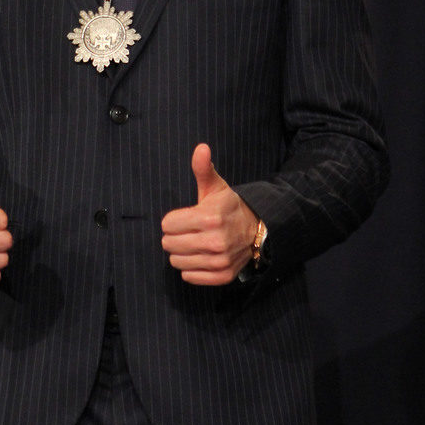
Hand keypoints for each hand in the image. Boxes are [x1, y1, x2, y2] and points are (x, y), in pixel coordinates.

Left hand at [160, 143, 257, 285]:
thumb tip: (201, 147)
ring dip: (181, 253)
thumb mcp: (215, 187)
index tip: (184, 217)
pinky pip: (189, 276)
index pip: (167, 224)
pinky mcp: (222, 276)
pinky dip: (191, 268)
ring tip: (194, 243)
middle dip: (174, 236)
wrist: (257, 229)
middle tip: (187, 231)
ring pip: (176, 262)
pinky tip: (201, 256)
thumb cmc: (228, 206)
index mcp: (210, 217)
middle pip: (169, 244)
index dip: (173, 220)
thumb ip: (203, 168)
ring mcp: (220, 260)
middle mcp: (215, 241)